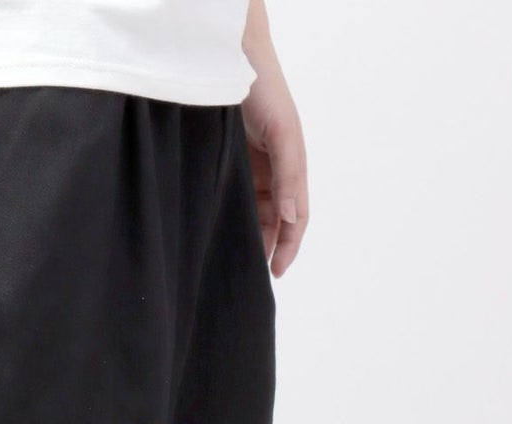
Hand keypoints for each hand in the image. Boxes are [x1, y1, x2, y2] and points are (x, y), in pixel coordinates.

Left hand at [241, 3, 307, 274]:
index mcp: (291, 167)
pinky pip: (229, 200)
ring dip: (247, 237)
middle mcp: (271, 171)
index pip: (296, 217)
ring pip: (250, 213)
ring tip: (233, 262)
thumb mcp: (283, 133)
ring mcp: (248, 170)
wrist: (231, 59)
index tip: (276, 272)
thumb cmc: (264, 90)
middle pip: (273, 221)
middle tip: (251, 275)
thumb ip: (291, 175)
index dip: (288, 246)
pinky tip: (216, 235)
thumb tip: (293, 218)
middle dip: (266, 248)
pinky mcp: (225, 165)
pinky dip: (227, 219)